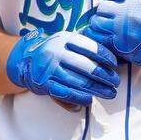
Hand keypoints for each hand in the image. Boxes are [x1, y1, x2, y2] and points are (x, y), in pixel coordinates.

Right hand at [5, 30, 119, 107]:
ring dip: (97, 89)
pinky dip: (79, 97)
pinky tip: (89, 100)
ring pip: (78, 82)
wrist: (24, 59)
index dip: (106, 57)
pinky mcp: (43, 84)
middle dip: (105, 76)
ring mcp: (49, 69)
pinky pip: (65, 93)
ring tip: (110, 93)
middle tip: (116, 82)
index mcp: (66, 39)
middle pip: (87, 67)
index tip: (115, 65)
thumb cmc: (55, 50)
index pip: (91, 48)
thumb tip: (113, 59)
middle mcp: (57, 53)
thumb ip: (86, 47)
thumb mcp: (67, 42)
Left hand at [85, 0, 140, 71]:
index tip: (112, 0)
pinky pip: (99, 37)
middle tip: (108, 14)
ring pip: (97, 22)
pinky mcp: (119, 44)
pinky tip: (101, 34)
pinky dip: (97, 34)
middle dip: (104, 10)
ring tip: (104, 24)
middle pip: (103, 7)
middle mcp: (128, 13)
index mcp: (136, 0)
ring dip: (98, 22)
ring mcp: (122, 29)